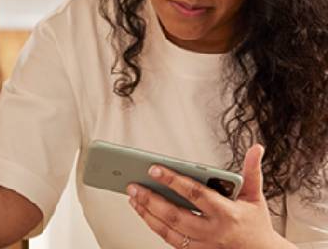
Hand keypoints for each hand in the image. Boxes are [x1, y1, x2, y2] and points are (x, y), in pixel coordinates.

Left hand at [127, 145, 294, 247]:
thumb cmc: (255, 223)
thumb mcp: (255, 196)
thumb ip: (252, 171)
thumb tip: (256, 149)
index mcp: (227, 213)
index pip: (196, 194)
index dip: (173, 180)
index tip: (154, 169)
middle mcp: (213, 231)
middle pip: (175, 215)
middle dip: (151, 199)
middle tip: (133, 185)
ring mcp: (203, 244)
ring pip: (168, 230)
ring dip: (147, 213)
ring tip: (133, 197)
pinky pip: (170, 239)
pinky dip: (154, 225)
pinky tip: (143, 212)